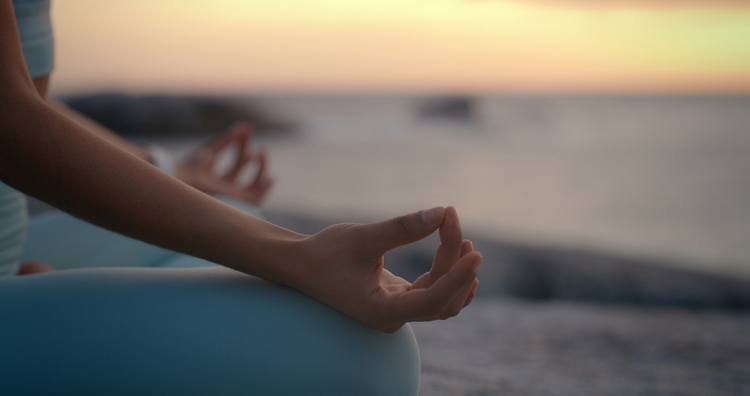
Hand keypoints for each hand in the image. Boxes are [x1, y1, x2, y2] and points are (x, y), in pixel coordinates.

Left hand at [176, 122, 272, 203]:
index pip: (234, 165)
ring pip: (251, 187)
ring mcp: (228, 197)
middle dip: (250, 159)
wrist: (183, 182)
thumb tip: (245, 126)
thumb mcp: (210, 151)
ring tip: (262, 152)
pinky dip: (264, 188)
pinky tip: (270, 175)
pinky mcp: (234, 203)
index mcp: (213, 180)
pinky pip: (256, 199)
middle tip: (258, 146)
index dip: (241, 147)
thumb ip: (227, 140)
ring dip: (260, 171)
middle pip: (241, 174)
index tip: (245, 132)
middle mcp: (221, 190)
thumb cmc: (189, 168)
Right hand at [296, 206, 480, 332]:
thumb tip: (442, 212)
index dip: (457, 277)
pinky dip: (447, 273)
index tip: (474, 251)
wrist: (300, 264)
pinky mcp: (397, 299)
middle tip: (454, 222)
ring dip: (455, 270)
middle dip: (456, 265)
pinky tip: (459, 252)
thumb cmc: (326, 252)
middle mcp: (392, 317)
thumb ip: (403, 228)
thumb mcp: (364, 237)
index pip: (433, 301)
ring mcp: (396, 311)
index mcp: (382, 311)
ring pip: (441, 298)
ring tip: (462, 236)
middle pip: (442, 300)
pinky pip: (433, 293)